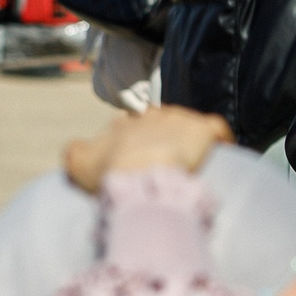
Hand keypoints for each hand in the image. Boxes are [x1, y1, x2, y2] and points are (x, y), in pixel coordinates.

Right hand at [63, 106, 232, 193]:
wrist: (140, 179)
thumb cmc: (109, 174)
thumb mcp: (77, 163)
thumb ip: (75, 152)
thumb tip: (77, 149)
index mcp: (123, 125)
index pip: (131, 128)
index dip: (135, 146)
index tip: (138, 165)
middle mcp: (149, 116)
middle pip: (159, 123)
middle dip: (162, 139)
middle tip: (165, 165)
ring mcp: (177, 120)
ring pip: (186, 123)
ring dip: (188, 139)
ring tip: (192, 162)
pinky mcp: (202, 129)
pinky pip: (216, 128)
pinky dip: (219, 138)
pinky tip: (220, 151)